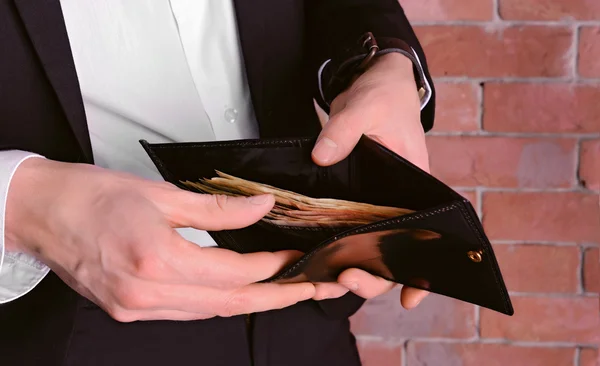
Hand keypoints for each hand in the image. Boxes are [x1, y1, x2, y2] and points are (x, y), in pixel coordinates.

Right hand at [5, 158, 314, 321]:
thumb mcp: (162, 193)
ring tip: (280, 288)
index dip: (272, 266)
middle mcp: (147, 293)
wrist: (40, 211)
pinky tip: (233, 289)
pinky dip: (216, 302)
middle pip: (229, 303)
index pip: (234, 272)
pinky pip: (185, 312)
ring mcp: (136, 308)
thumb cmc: (92, 195)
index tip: (295, 256)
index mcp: (157, 259)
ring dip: (249, 301)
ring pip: (209, 312)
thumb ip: (218, 208)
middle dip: (276, 298)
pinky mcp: (128, 310)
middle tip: (310, 288)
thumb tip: (261, 208)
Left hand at [311, 52, 429, 308]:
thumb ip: (344, 131)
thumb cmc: (383, 96)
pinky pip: (352, 230)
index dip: (420, 273)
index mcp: (417, 187)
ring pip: (371, 247)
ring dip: (355, 268)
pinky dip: (341, 249)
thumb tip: (321, 157)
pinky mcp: (358, 198)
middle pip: (395, 253)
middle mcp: (401, 202)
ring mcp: (379, 202)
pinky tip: (323, 264)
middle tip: (345, 278)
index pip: (427, 238)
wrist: (377, 84)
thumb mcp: (365, 107)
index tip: (408, 296)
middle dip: (374, 276)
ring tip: (327, 277)